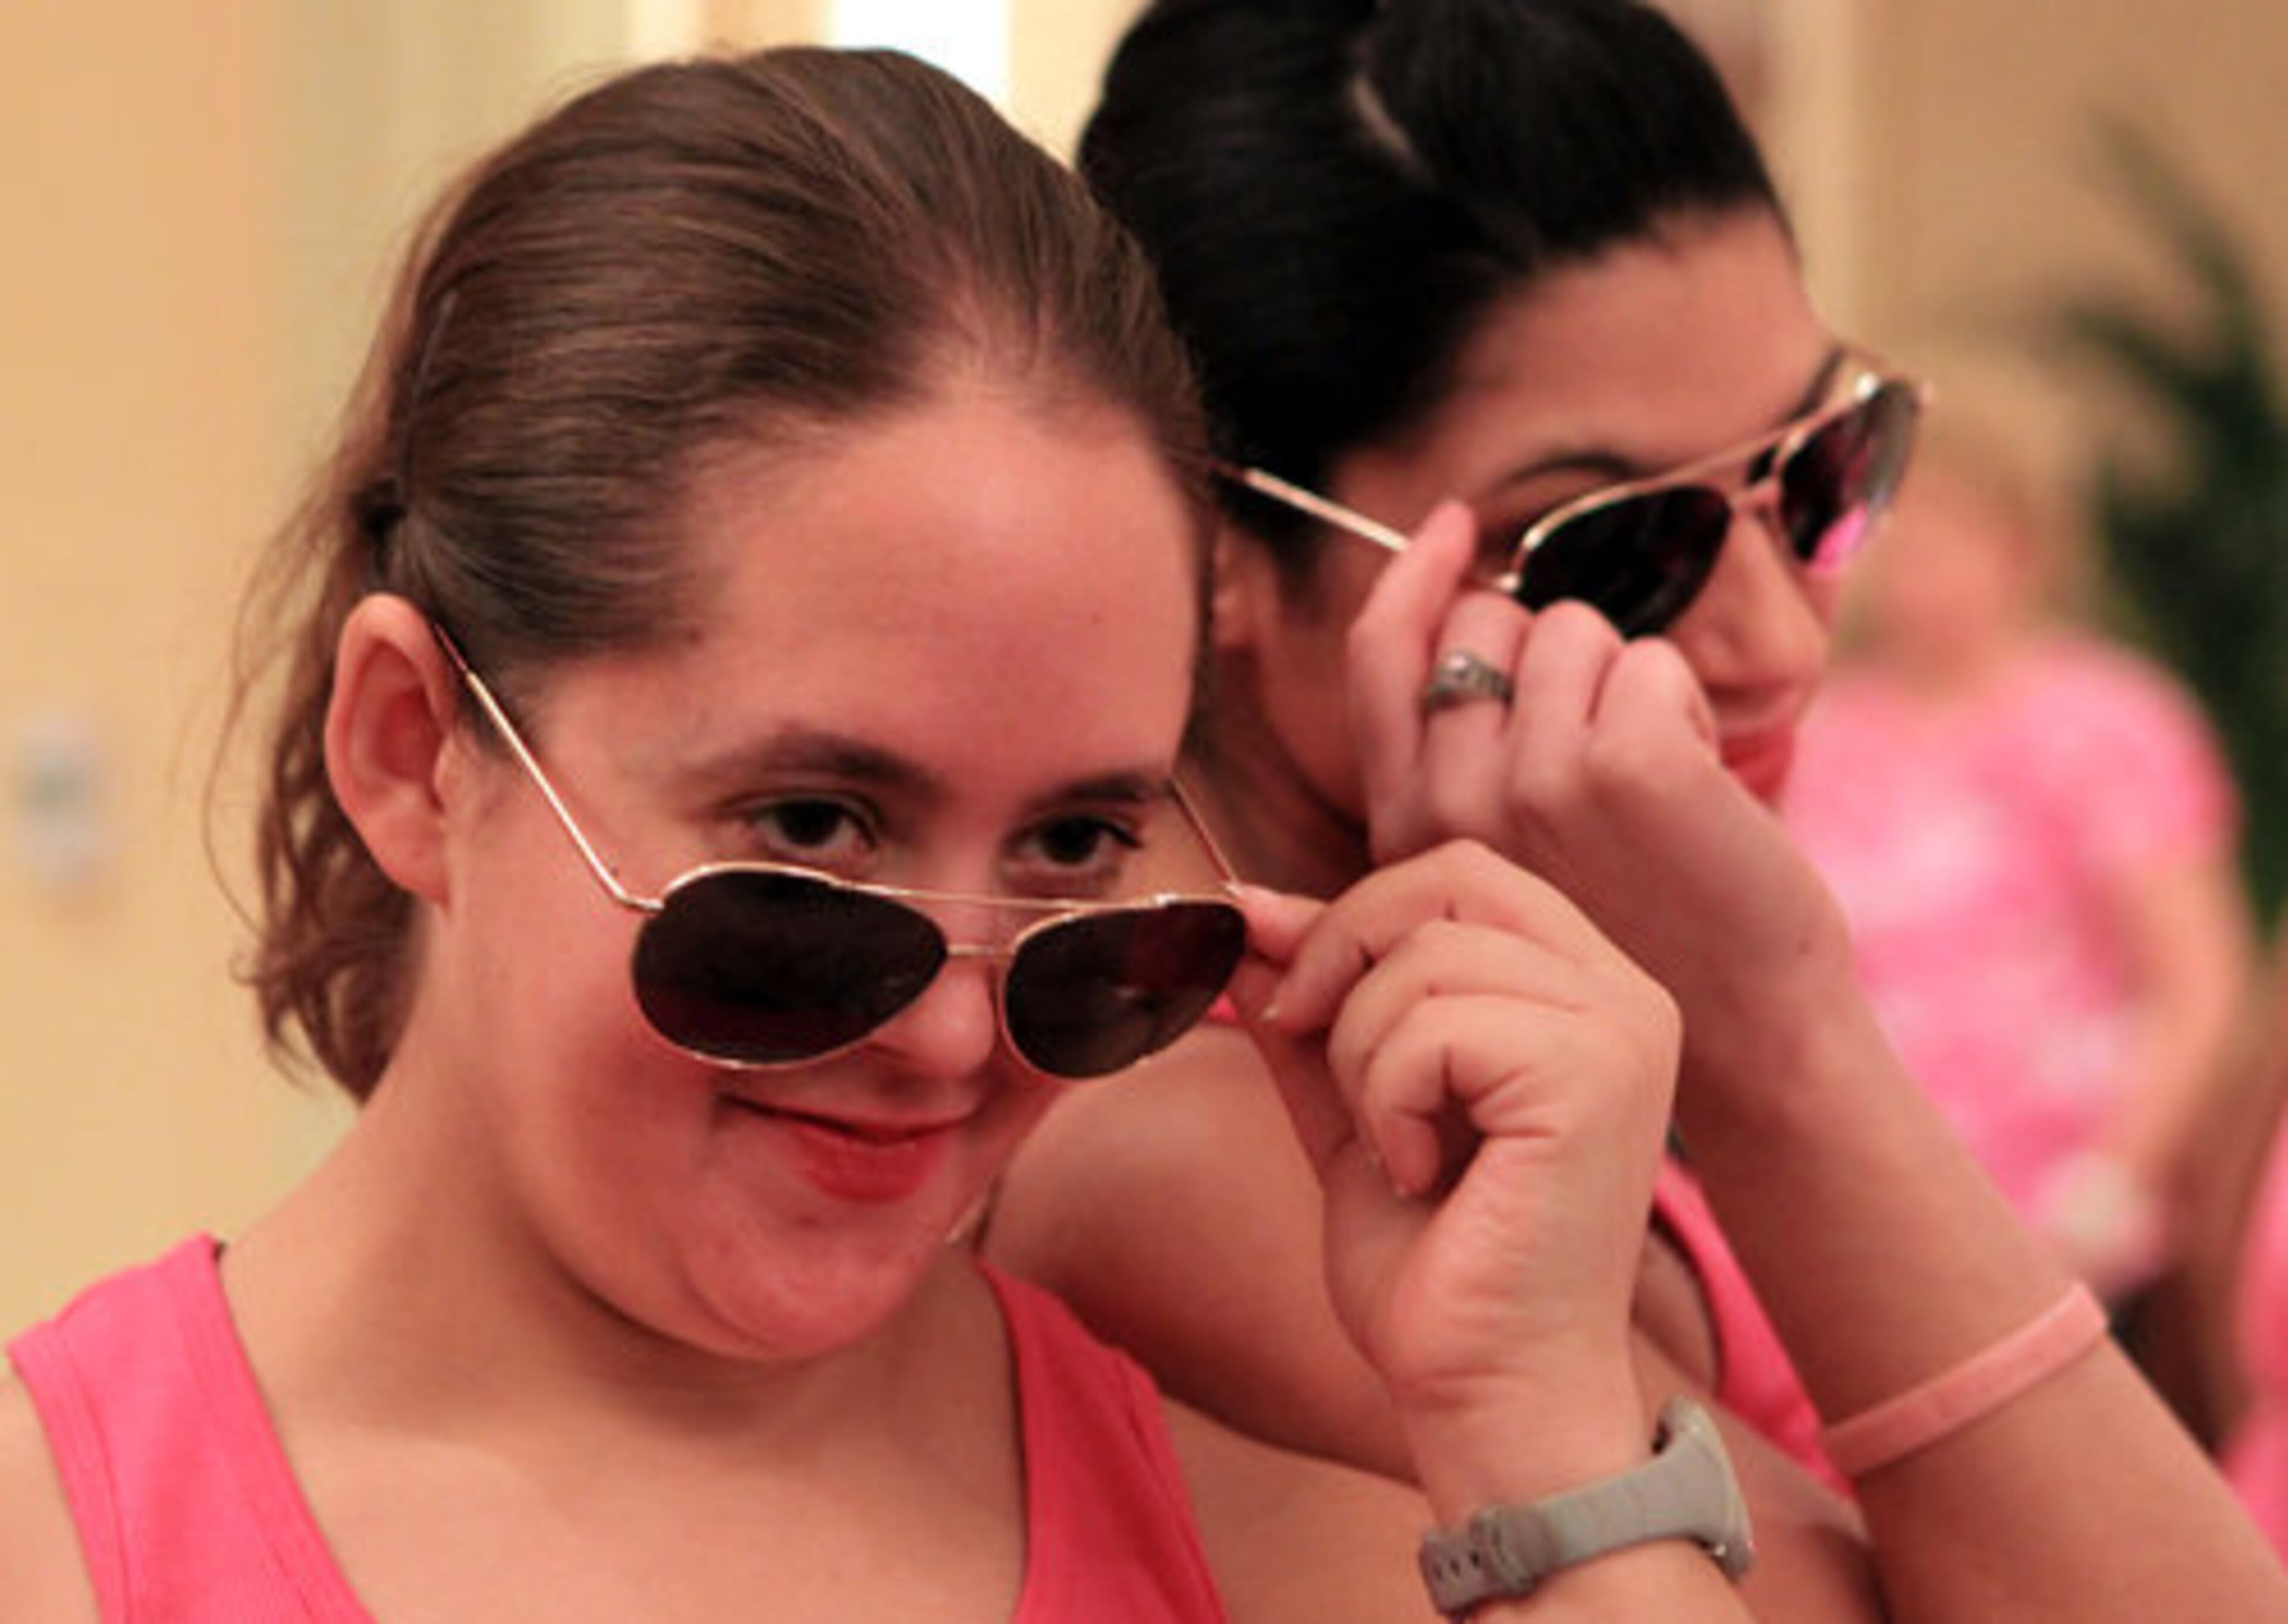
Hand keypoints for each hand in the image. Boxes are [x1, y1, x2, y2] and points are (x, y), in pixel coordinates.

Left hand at [1231, 842, 1679, 1437]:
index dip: (1350, 910)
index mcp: (1582, 988)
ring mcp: (1619, 1030)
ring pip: (1423, 959)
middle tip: (1307, 1043)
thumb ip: (1316, 1008)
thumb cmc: (1436, 1265)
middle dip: (1340, 952)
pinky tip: (1418, 1174)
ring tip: (1391, 1145)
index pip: (1456, 873)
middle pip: (1444, 880)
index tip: (1277, 979)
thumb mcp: (1353, 1102)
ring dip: (1361, 1054)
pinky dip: (1390, 1100)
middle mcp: (1622, 993)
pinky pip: (1436, 1026)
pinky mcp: (1594, 1075)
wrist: (1487, 1389)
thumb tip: (1246, 912)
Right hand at [1343, 503, 1854, 1098]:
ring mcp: (1534, 784)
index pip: (1377, 656)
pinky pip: (1648, 661)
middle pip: (1485, 621)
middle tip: (1599, 742)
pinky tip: (1696, 786)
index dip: (1414, 574)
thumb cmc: (1635, 946)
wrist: (1741, 1046)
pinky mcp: (1626, 767)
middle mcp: (1451, 805)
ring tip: (1653, 779)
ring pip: (1572, 630)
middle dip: (1551, 646)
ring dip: (1626, 681)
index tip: (1453, 524)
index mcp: (1407, 828)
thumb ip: (1453, 771)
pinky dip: (1685, 705)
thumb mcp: (1502, 872)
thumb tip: (1451, 618)